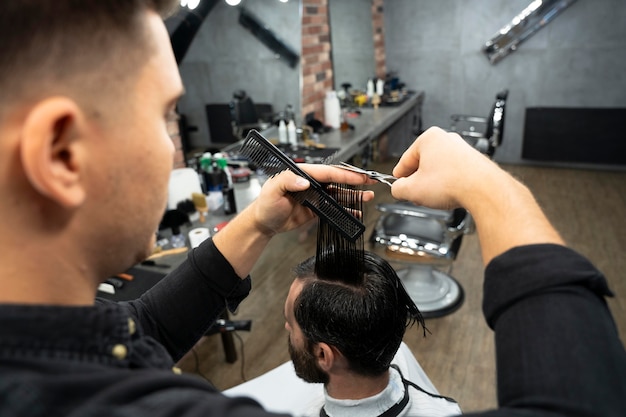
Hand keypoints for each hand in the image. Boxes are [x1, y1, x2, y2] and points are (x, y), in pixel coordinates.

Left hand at [250, 164, 374, 235]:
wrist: (263, 223)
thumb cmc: (265, 205)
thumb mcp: (272, 190)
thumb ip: (287, 181)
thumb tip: (304, 180)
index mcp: (302, 174)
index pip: (327, 172)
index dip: (344, 174)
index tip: (358, 176)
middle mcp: (311, 183)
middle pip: (336, 180)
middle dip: (354, 181)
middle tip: (370, 181)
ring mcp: (315, 196)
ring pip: (338, 194)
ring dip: (353, 195)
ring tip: (368, 196)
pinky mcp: (316, 209)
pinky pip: (334, 209)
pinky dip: (345, 211)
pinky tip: (355, 212)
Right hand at [392, 127, 562, 264]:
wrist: (483, 190)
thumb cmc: (452, 183)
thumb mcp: (412, 190)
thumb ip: (398, 189)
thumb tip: (398, 189)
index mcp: (429, 138)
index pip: (406, 159)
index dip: (399, 176)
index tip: (398, 185)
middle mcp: (447, 139)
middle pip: (423, 164)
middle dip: (419, 181)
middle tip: (416, 195)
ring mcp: (462, 150)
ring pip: (439, 169)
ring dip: (434, 184)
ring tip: (435, 198)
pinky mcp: (473, 162)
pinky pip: (454, 173)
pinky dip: (449, 184)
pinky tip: (449, 195)